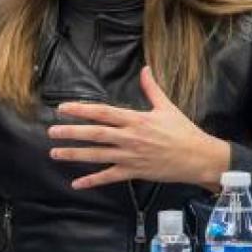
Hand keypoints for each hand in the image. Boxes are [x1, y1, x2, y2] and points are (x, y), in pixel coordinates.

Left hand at [49, 66, 230, 190]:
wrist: (199, 157)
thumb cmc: (184, 131)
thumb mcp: (167, 107)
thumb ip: (152, 88)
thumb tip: (145, 68)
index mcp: (137, 120)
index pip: (103, 112)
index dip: (81, 110)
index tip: (63, 108)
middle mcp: (130, 138)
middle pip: (95, 134)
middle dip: (71, 132)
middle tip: (51, 131)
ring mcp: (131, 156)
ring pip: (97, 155)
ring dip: (74, 155)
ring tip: (54, 153)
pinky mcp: (134, 172)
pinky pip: (109, 177)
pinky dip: (92, 181)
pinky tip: (76, 183)